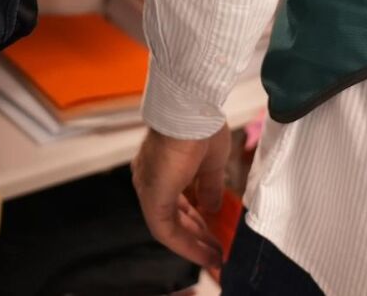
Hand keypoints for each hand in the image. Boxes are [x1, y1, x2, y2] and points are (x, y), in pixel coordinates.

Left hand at [131, 124, 230, 269]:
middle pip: (172, 218)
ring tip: (216, 256)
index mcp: (161, 169)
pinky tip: (205, 253)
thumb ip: (210, 187)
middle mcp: (149, 180)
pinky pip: (166, 229)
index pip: (176, 203)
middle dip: (196, 237)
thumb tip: (211, 208)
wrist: (193, 110)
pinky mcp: (152, 197)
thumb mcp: (211, 163)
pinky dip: (185, 244)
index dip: (195, 222)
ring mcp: (148, 189)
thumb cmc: (202, 127)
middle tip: (218, 251)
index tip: (213, 236)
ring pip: (168, 227)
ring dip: (193, 244)